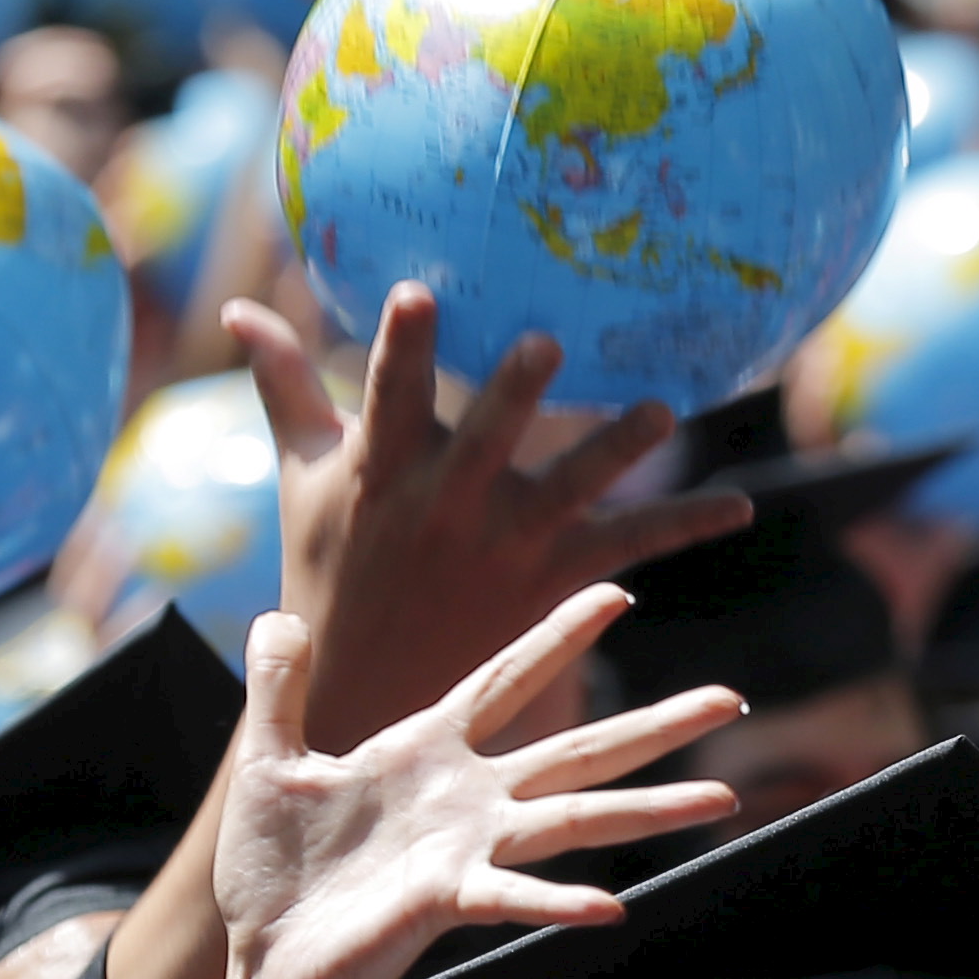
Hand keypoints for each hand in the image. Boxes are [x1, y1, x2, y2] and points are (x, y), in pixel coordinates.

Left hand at [210, 589, 736, 978]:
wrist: (263, 956)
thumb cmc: (271, 872)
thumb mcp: (267, 760)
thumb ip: (280, 690)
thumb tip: (277, 619)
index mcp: (426, 756)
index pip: (506, 681)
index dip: (560, 637)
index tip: (617, 594)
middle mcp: (466, 801)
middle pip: (579, 749)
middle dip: (655, 725)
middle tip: (729, 699)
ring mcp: (466, 851)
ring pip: (576, 819)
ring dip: (650, 809)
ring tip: (722, 796)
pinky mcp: (444, 901)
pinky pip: (512, 898)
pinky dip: (559, 902)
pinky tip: (611, 905)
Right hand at [228, 283, 753, 753]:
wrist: (369, 684)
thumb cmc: (332, 563)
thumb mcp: (303, 475)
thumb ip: (284, 385)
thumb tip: (235, 309)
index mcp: (384, 470)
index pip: (386, 397)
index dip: (400, 348)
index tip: (415, 294)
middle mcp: (448, 507)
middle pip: (484, 443)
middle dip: (512, 397)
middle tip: (544, 343)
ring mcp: (507, 546)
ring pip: (567, 493)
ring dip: (613, 452)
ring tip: (660, 411)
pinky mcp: (557, 578)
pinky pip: (631, 544)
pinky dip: (686, 523)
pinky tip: (743, 506)